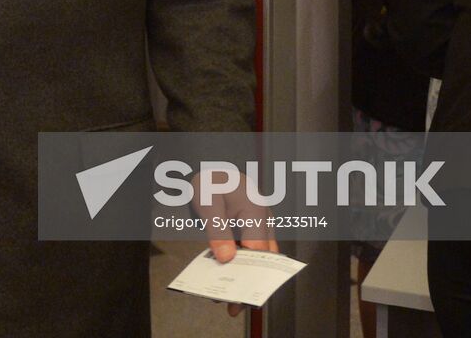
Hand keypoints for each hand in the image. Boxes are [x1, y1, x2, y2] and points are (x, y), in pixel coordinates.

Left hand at [190, 167, 279, 318]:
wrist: (209, 166)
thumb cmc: (210, 182)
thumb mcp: (208, 204)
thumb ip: (217, 231)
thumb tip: (226, 259)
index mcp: (255, 210)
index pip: (257, 250)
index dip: (249, 273)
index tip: (239, 293)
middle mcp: (263, 219)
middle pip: (262, 258)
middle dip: (249, 282)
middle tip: (234, 304)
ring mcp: (259, 224)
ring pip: (257, 257)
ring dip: (244, 275)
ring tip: (227, 297)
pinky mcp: (252, 228)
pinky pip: (249, 250)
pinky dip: (239, 264)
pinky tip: (225, 277)